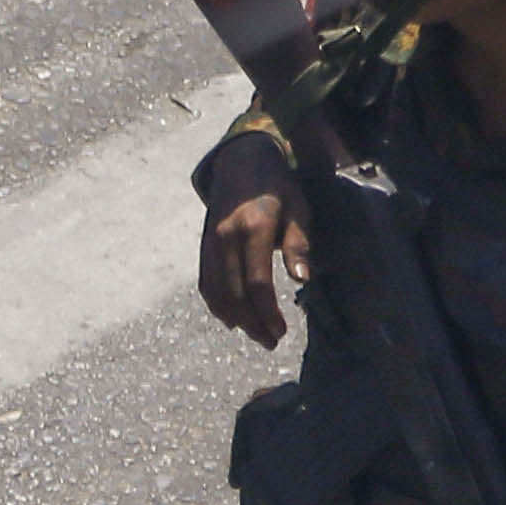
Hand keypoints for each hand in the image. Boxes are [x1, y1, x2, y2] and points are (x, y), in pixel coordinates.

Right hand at [200, 179, 312, 346]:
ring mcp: (211, 242)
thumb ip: (299, 244)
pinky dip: (216, 303)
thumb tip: (301, 278)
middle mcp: (226, 237)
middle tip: (271, 342)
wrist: (240, 162)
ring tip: (255, 334)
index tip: (281, 331)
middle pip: (234, 292)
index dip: (268, 312)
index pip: (257, 282)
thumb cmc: (278, 188)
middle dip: (252, 322)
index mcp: (254, 228)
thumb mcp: (298, 209)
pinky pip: (206, 281)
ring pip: (216, 291)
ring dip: (234, 318)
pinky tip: (230, 318)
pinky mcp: (204, 245)